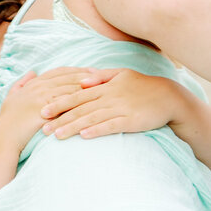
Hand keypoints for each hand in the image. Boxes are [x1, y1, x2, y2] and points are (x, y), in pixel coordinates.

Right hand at [0, 67, 104, 146]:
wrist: (4, 138)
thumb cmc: (8, 122)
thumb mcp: (12, 98)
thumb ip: (21, 84)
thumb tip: (31, 72)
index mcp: (33, 83)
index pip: (59, 72)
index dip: (75, 70)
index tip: (90, 70)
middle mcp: (37, 87)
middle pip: (66, 77)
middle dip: (85, 75)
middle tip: (103, 76)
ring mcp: (40, 97)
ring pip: (68, 87)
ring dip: (86, 86)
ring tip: (102, 87)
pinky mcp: (43, 109)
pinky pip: (65, 102)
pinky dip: (79, 100)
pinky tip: (93, 101)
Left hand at [40, 68, 186, 139]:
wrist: (168, 96)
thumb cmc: (143, 86)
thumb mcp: (121, 74)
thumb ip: (101, 76)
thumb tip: (81, 80)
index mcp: (104, 87)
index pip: (76, 95)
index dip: (59, 103)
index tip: (42, 111)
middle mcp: (109, 97)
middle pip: (80, 108)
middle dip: (60, 118)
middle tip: (42, 128)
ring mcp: (120, 109)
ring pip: (91, 118)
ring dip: (73, 127)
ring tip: (57, 135)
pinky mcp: (130, 120)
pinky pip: (111, 126)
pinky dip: (96, 130)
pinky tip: (84, 136)